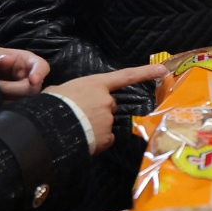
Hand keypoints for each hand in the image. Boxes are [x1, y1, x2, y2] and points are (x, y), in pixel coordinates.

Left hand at [0, 43, 48, 101]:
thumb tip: (7, 60)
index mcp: (29, 63)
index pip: (42, 67)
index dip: (40, 73)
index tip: (33, 80)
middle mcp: (31, 79)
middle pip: (33, 89)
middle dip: (12, 88)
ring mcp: (24, 93)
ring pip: (22, 100)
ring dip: (5, 96)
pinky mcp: (15, 103)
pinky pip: (12, 108)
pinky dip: (2, 104)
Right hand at [45, 64, 165, 153]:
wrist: (48, 128)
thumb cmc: (51, 105)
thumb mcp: (59, 91)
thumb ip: (74, 93)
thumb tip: (71, 99)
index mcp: (96, 85)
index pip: (125, 76)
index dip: (145, 72)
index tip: (162, 69)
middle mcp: (107, 101)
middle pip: (109, 106)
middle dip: (98, 111)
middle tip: (78, 116)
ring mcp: (108, 120)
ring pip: (105, 124)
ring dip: (95, 127)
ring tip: (75, 129)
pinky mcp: (106, 138)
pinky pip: (104, 140)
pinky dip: (96, 141)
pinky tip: (82, 140)